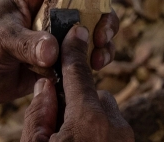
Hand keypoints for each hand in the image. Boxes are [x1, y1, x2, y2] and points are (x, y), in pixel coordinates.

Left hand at [0, 0, 118, 102]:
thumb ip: (26, 43)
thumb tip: (53, 51)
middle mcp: (49, 15)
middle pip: (88, 7)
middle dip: (103, 16)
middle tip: (103, 31)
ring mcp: (54, 40)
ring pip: (88, 36)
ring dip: (101, 43)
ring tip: (100, 56)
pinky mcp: (54, 64)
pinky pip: (80, 62)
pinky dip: (91, 64)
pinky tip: (94, 69)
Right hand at [21, 26, 133, 141]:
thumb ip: (38, 113)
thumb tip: (46, 87)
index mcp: (88, 121)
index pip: (79, 75)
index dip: (73, 51)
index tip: (74, 33)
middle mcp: (114, 127)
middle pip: (95, 96)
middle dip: (79, 100)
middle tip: (59, 119)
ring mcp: (125, 140)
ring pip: (105, 113)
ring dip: (89, 119)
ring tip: (71, 137)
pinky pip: (112, 130)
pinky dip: (98, 133)